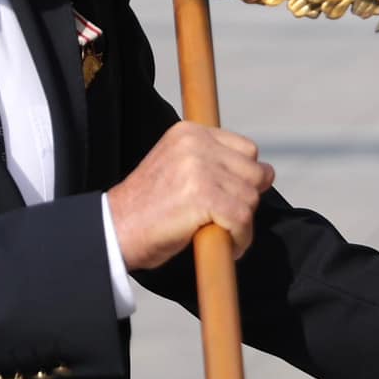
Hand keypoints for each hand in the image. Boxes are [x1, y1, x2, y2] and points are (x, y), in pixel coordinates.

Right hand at [106, 121, 275, 268]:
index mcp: (189, 132)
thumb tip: (264, 173)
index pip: (247, 150)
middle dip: (246, 200)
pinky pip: (242, 219)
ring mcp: (200, 169)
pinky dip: (240, 239)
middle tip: (226, 220)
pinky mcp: (203, 197)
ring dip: (242, 224)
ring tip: (221, 234)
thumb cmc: (147, 208)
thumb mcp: (176, 166)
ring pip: (250, 198)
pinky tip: (226, 246)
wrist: (114, 230)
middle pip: (255, 173)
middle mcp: (196, 144)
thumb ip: (210, 161)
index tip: (230, 198)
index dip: (244, 179)